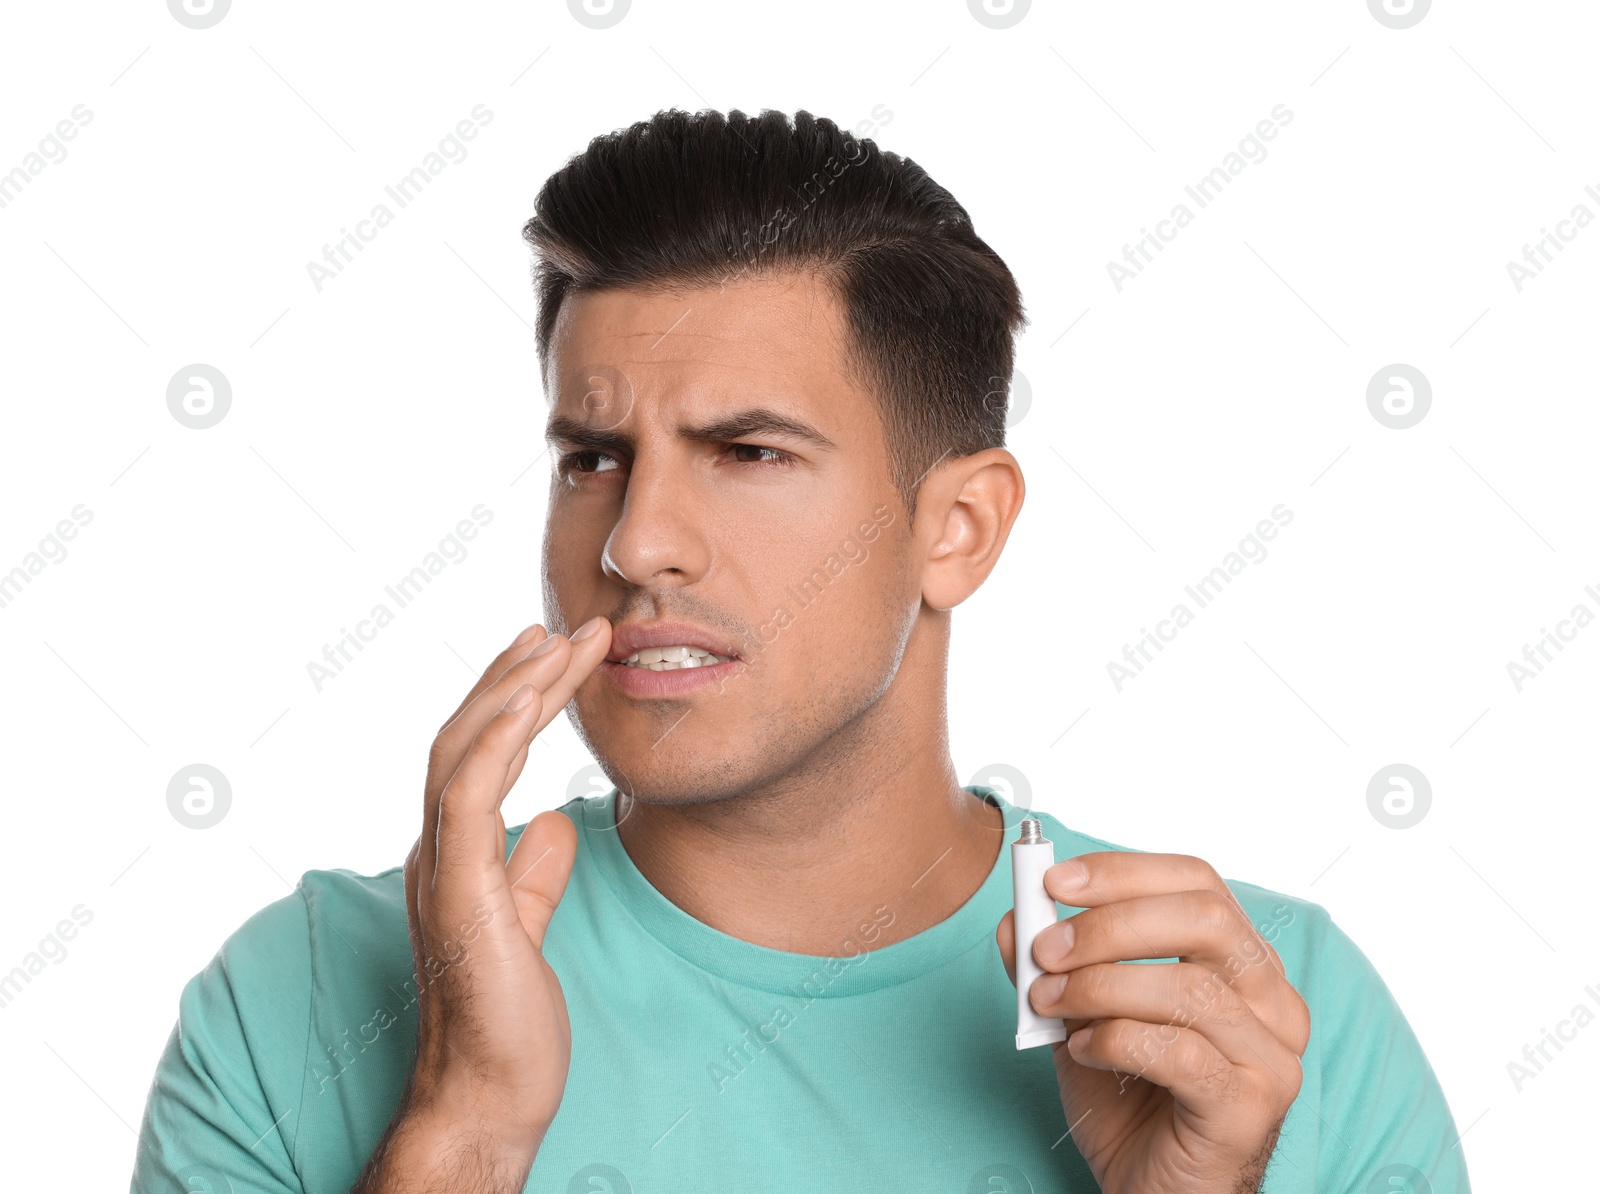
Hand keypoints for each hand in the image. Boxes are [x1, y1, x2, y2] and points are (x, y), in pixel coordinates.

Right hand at [397, 617, 611, 1146]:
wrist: (488, 1096)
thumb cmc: (508, 1022)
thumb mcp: (528, 926)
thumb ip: (534, 873)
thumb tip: (559, 823)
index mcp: (454, 855)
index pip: (478, 756)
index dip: (513, 700)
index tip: (555, 655)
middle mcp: (437, 851)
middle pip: (465, 737)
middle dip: (515, 676)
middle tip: (564, 627)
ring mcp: (441, 869)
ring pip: (460, 751)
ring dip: (510, 688)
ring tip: (558, 641)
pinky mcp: (458, 892)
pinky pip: (468, 797)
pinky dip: (494, 738)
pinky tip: (528, 695)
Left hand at [996, 853, 1311, 1192]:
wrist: (1153, 1190)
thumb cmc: (1128, 1100)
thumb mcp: (1079, 1017)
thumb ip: (1053, 965)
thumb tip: (1016, 915)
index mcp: (1242, 962)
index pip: (1198, 883)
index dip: (1124, 872)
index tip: (1055, 881)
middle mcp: (1273, 1001)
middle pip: (1205, 919)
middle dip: (1111, 924)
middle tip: (1047, 948)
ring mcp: (1272, 1055)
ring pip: (1189, 987)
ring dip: (1101, 985)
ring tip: (1050, 1003)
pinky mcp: (1252, 1107)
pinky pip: (1180, 1052)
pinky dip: (1117, 1039)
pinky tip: (1082, 1048)